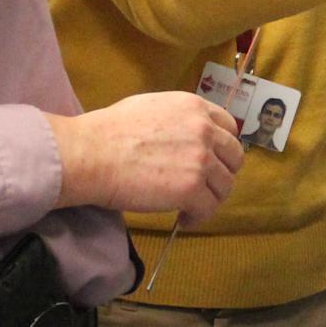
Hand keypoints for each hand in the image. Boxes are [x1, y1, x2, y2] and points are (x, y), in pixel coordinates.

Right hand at [49, 92, 245, 226]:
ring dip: (210, 198)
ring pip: (225, 186)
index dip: (222, 148)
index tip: (212, 162)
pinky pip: (208, 208)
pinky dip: (198, 217)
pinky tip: (184, 218)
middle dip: (222, 174)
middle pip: (234, 158)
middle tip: (204, 186)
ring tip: (190, 207)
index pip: (228, 128)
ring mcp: (201, 160)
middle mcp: (204, 130)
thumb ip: (178, 119)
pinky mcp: (191, 188)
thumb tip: (185, 136)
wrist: (91, 154)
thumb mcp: (151, 107)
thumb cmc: (109, 131)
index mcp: (194, 107)